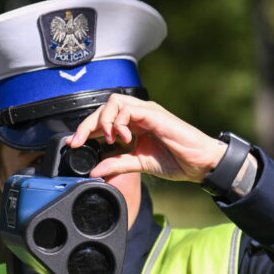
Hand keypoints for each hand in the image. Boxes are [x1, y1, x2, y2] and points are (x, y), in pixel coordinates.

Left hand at [67, 94, 226, 182]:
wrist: (199, 163)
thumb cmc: (176, 160)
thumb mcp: (139, 164)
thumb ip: (117, 164)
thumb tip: (94, 170)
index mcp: (134, 124)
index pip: (103, 120)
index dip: (86, 130)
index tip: (74, 145)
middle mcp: (139, 114)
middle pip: (104, 107)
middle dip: (87, 124)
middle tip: (79, 142)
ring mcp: (147, 112)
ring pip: (113, 102)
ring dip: (104, 121)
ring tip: (109, 140)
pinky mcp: (154, 114)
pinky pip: (129, 109)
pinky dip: (120, 122)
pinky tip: (123, 138)